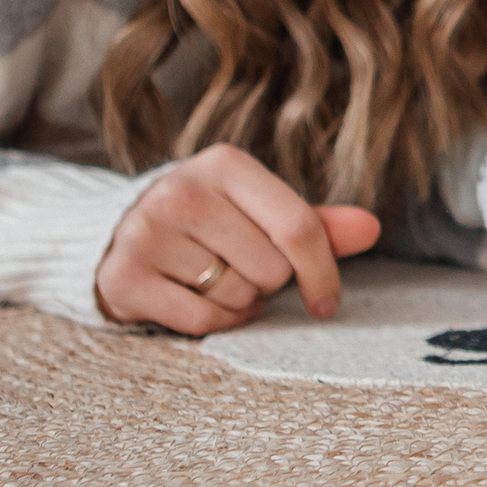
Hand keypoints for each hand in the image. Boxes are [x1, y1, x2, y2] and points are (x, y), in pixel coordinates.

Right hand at [95, 144, 381, 334]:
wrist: (114, 235)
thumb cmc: (206, 224)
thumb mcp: (257, 212)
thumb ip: (315, 224)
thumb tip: (372, 228)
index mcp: (225, 164)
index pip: (299, 227)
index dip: (322, 272)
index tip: (326, 302)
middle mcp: (182, 190)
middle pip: (270, 268)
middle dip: (266, 282)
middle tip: (239, 269)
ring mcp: (147, 232)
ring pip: (237, 296)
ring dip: (237, 302)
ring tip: (213, 280)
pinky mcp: (124, 276)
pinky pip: (202, 321)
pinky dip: (213, 322)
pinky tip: (197, 301)